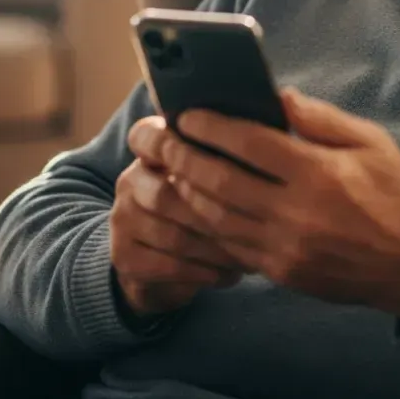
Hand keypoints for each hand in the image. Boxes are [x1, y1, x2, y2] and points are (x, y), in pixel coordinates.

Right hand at [111, 116, 243, 318]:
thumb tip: (276, 123)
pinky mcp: (124, 256)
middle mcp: (130, 181)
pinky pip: (168, 266)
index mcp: (150, 152)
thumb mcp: (213, 175)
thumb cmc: (205, 208)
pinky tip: (230, 274)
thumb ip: (229, 151)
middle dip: (212, 213)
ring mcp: (123, 219)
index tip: (211, 157)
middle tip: (254, 227)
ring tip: (250, 254)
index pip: (147, 136)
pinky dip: (204, 272)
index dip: (171, 143)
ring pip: (171, 235)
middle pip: (167, 194)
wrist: (159, 263)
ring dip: (214, 248)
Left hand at [130, 89, 399, 317]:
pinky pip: (231, 247)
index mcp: (319, 174)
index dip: (213, 126)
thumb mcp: (371, 142)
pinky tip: (196, 205)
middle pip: (221, 182)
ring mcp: (286, 248)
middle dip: (184, 157)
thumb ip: (321, 118)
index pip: (250, 144)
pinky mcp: (282, 272)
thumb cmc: (394, 193)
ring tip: (171, 169)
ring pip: (217, 218)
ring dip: (187, 192)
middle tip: (161, 139)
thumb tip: (278, 96)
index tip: (187, 113)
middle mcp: (297, 213)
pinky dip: (207, 224)